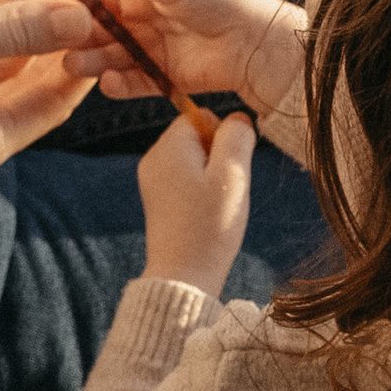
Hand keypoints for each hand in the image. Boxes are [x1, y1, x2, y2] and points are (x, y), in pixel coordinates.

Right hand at [11, 0, 307, 125]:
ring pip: (110, 55)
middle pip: (97, 26)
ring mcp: (149, 48)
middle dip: (72, 31)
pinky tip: (107, 84)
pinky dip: (119, 84)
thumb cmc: (225, 2)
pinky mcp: (161, 76)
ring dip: (91, 60)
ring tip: (74, 64)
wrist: (261, 46)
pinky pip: (132, 82)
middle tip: (47, 36)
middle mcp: (140, 17)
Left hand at [139, 109, 257, 298]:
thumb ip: (237, 136)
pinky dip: (201, 191)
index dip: (224, 136)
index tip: (230, 167)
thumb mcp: (233, 174)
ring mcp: (152, 180)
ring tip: (216, 204)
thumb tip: (238, 119)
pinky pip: (185, 180)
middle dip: (219, 156)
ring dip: (213, 175)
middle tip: (226, 188)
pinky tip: (207, 213)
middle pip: (197, 137)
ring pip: (194, 160)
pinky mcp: (157, 200)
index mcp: (169, 147)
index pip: (201, 115)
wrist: (185, 275)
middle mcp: (154, 158)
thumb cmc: (210, 225)